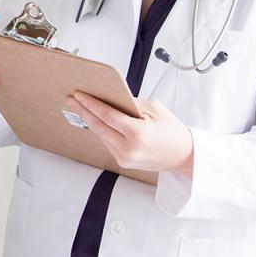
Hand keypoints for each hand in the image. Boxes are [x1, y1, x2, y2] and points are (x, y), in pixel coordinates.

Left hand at [64, 94, 195, 174]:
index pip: (107, 115)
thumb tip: (109, 97)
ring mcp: (124, 158)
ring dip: (89, 120)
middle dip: (83, 111)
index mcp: (138, 134)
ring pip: (100, 135)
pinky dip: (100, 130)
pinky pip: (106, 142)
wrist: (183, 155)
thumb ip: (130, 103)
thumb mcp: (154, 109)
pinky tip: (94, 120)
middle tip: (72, 99)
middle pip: (98, 126)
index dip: (90, 104)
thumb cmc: (172, 130)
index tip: (79, 94)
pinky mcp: (123, 162)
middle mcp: (129, 148)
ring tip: (80, 106)